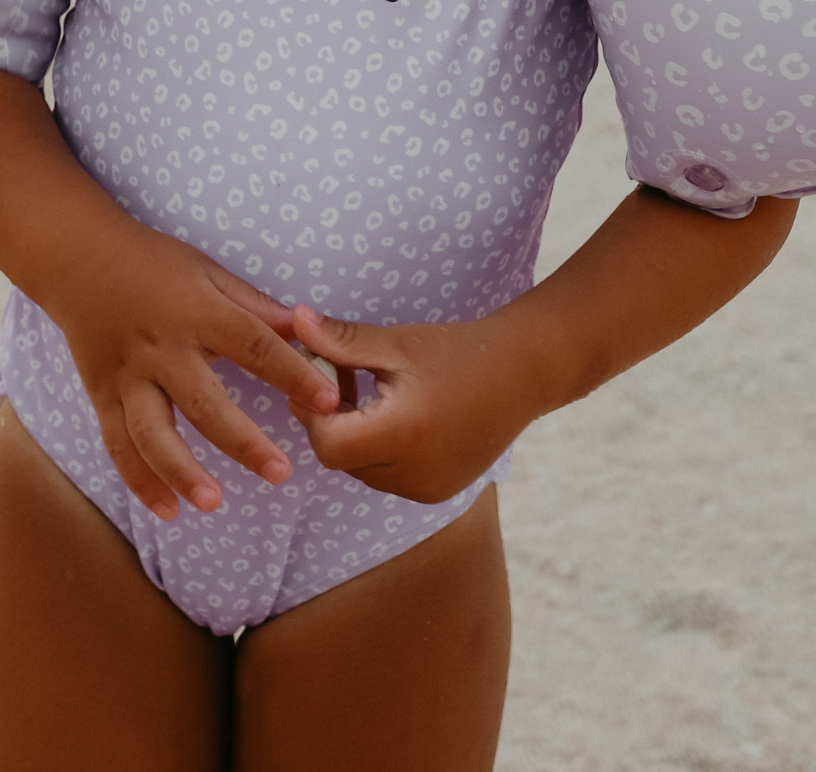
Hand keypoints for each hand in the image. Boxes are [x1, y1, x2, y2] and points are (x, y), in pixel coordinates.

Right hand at [37, 223, 341, 523]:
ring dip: (182, 471)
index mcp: (196, 310)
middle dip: (243, 440)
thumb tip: (309, 328)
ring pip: (153, 431)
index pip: (253, 344)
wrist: (78, 258)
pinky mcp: (102, 393)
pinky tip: (168, 510)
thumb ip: (255, 306)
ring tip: (214, 503)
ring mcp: (127, 373)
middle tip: (280, 472)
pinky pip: (118, 443)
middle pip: (203, 400)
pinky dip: (140, 480)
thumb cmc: (153, 261)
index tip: (330, 401)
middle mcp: (161, 346)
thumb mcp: (208, 271)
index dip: (292, 372)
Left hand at [287, 302, 535, 505]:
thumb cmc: (456, 351)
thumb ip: (341, 340)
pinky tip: (390, 410)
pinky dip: (376, 447)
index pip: (327, 443)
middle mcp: (414, 473)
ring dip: (351, 432)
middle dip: (328, 417)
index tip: (323, 369)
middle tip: (339, 371)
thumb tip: (293, 321)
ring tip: (367, 386)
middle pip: (339, 457)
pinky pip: (384, 474)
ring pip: (359, 468)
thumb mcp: (396, 343)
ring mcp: (426, 489)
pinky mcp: (434, 492)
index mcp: (404, 435)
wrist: (522, 374)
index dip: (314, 409)